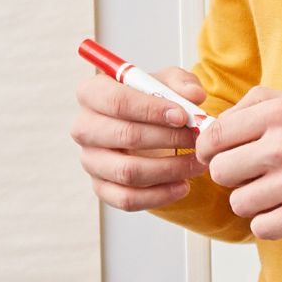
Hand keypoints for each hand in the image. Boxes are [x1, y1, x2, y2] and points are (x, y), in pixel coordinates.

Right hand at [72, 63, 208, 210]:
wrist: (145, 128)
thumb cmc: (150, 102)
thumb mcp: (166, 83)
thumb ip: (181, 84)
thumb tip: (193, 96)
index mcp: (92, 93)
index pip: (117, 101)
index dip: (151, 110)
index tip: (182, 116)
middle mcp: (85, 127)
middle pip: (124, 136)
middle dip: (167, 139)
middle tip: (196, 139)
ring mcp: (90, 160)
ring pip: (128, 171)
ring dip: (169, 169)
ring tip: (196, 163)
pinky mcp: (100, 187)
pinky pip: (127, 199)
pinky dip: (159, 196)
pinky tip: (181, 185)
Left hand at [196, 88, 281, 237]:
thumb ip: (263, 105)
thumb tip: (217, 124)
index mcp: (280, 113)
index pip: (215, 135)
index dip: (210, 150)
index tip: (217, 157)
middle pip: (221, 171)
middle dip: (235, 177)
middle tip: (257, 177)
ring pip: (239, 202)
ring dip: (256, 202)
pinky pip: (261, 227)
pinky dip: (273, 224)